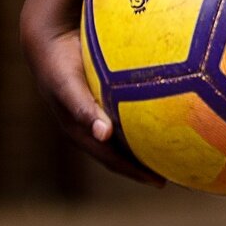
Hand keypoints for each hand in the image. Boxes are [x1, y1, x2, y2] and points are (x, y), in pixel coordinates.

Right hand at [20, 14, 164, 186]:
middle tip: (177, 174)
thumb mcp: (68, 88)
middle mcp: (91, 130)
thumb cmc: (58, 65)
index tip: (159, 182)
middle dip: (147, 166)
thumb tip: (104, 134)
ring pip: (127, 138)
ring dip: (149, 147)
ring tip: (177, 151)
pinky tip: (168, 114)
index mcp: (82, 134)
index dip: (134, 172)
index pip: (112, 160)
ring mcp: (96, 117)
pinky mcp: (103, 102)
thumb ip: (84, 109)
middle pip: (123, 155)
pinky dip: (146, 121)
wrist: (48, 43)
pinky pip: (128, 117)